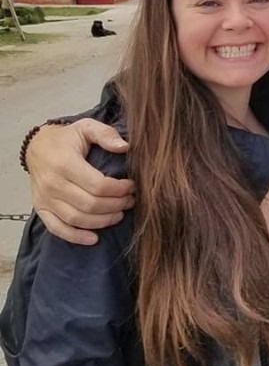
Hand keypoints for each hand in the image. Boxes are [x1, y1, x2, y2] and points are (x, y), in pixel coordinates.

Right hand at [26, 119, 132, 244]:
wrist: (37, 147)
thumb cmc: (67, 139)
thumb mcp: (86, 127)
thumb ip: (106, 134)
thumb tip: (125, 147)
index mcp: (65, 164)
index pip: (98, 185)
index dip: (120, 190)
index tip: (133, 186)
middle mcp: (53, 184)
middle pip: (91, 205)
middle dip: (116, 205)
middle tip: (130, 201)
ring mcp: (45, 199)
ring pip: (77, 219)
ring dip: (103, 221)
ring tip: (120, 214)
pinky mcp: (42, 208)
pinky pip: (57, 229)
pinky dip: (76, 237)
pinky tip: (94, 238)